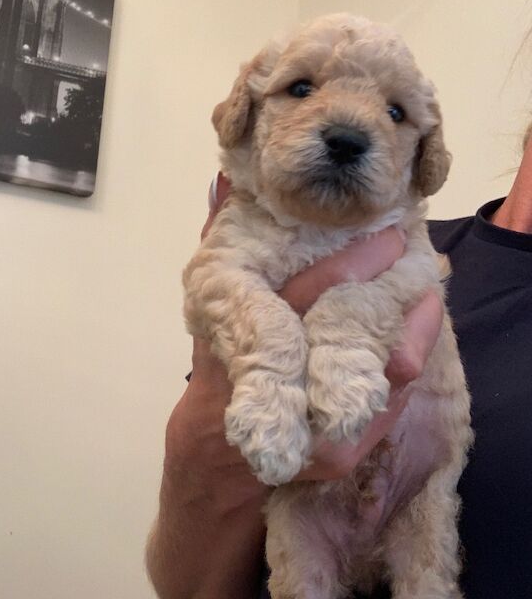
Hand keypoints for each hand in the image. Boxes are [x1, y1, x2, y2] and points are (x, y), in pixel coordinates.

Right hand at [169, 174, 442, 495]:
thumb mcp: (209, 303)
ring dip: (414, 323)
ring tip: (427, 286)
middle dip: (393, 286)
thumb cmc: (217, 369)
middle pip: (357, 329)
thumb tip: (226, 178)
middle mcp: (287, 384)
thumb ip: (219, 239)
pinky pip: (392, 398)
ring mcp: (319, 426)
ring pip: (386, 367)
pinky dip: (407, 357)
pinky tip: (416, 328)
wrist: (219, 458)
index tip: (389, 232)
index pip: (313, 292)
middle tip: (414, 249)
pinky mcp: (345, 451)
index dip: (358, 260)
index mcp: (250, 338)